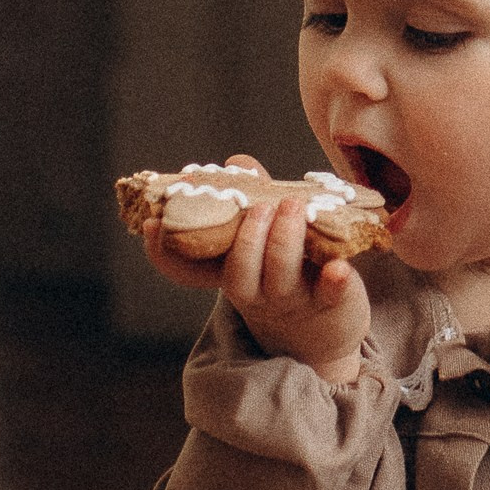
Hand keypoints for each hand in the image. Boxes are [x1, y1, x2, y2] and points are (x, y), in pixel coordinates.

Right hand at [141, 159, 369, 378]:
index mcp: (230, 273)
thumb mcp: (264, 240)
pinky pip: (329, 295)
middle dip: (247, 240)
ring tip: (293, 207)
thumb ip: (254, 199)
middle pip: (240, 274)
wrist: (324, 327)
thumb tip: (237, 162)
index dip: (164, 252)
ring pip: (280, 277)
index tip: (149, 224)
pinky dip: (334, 281)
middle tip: (260, 207)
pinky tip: (339, 266)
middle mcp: (255, 292)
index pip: (188, 270)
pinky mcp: (329, 303)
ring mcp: (291, 300)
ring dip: (284, 242)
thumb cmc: (287, 271)